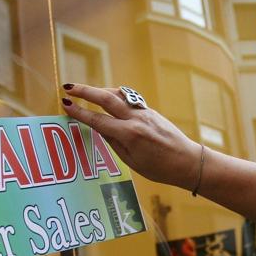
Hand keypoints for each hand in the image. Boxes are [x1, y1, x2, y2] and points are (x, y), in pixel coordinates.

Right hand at [61, 83, 202, 188]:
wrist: (189, 161)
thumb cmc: (161, 169)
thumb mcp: (133, 161)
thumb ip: (114, 142)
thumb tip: (99, 127)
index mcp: (130, 135)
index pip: (98, 120)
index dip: (80, 112)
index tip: (66, 104)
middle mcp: (137, 119)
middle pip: (106, 98)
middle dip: (86, 91)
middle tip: (68, 87)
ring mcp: (145, 112)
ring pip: (119, 94)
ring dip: (100, 90)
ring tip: (85, 92)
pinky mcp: (151, 111)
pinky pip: (129, 99)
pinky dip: (116, 95)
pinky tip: (108, 97)